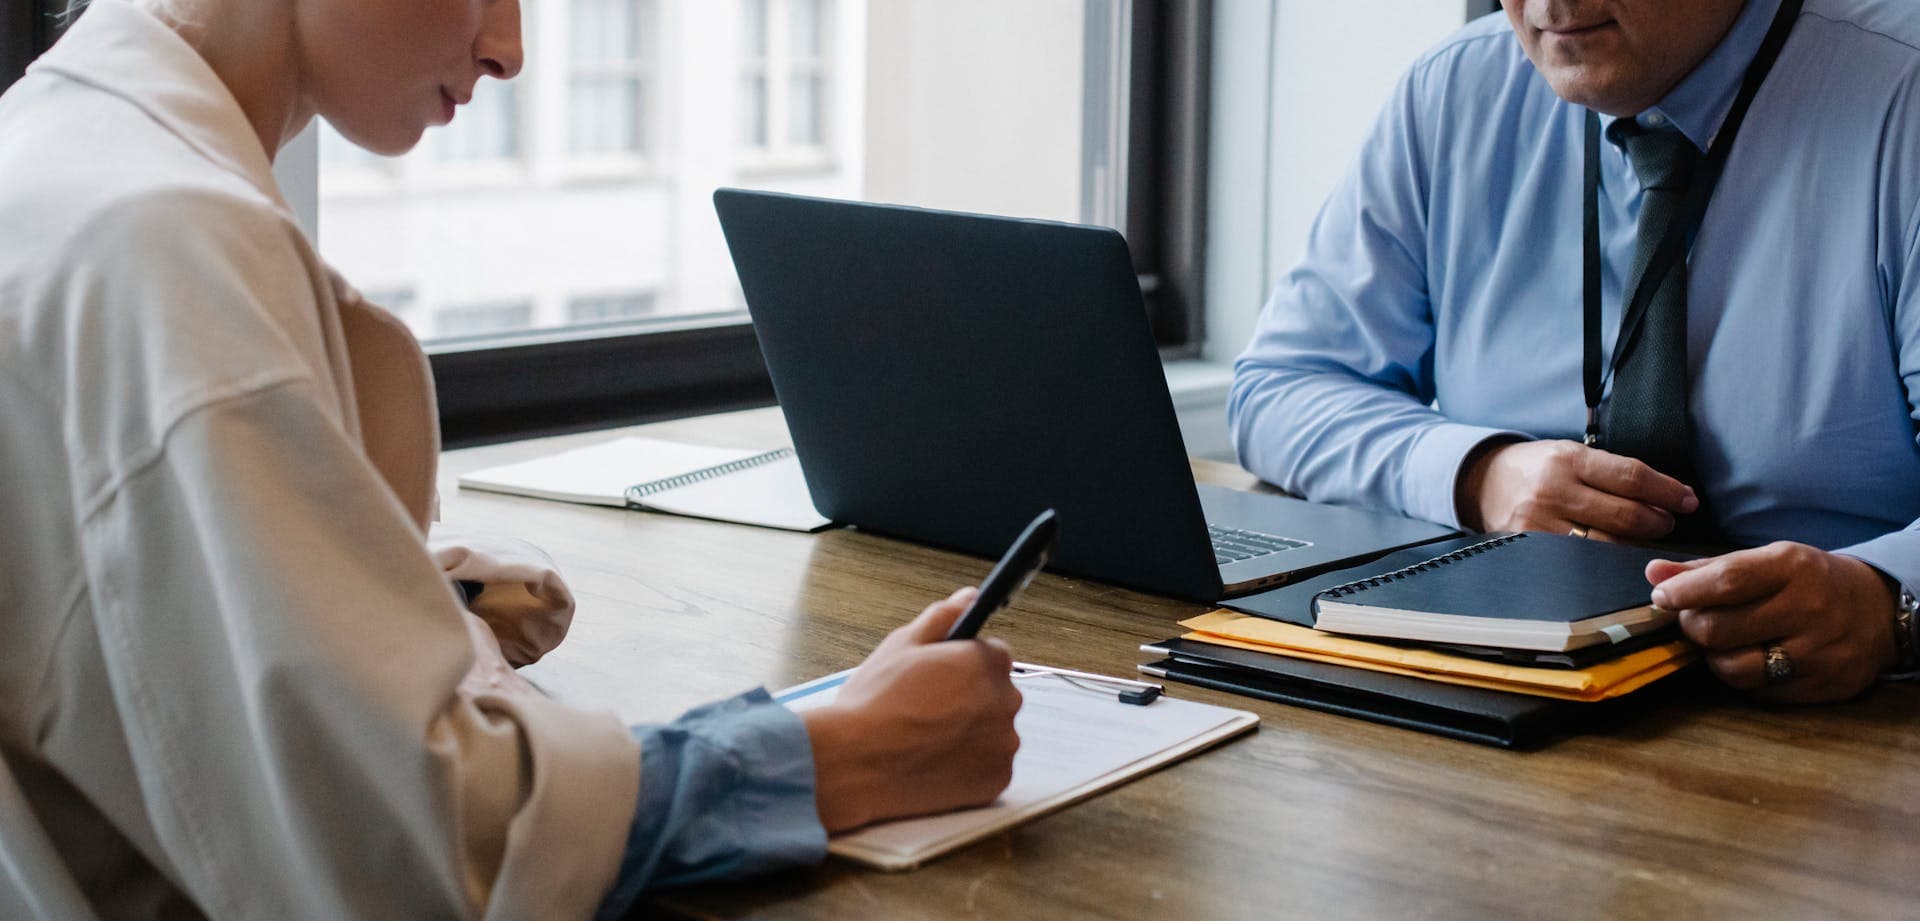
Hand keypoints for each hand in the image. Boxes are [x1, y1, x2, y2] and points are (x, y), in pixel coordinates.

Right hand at [801, 587, 1022, 831]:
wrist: (856, 765)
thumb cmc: (873, 704)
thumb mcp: (900, 646)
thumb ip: (941, 618)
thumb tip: (968, 597)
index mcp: (986, 660)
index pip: (993, 655)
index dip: (964, 666)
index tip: (941, 679)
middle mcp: (1005, 699)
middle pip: (997, 694)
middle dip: (971, 700)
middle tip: (928, 711)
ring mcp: (1004, 743)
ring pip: (994, 732)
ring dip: (973, 734)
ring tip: (928, 740)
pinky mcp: (997, 779)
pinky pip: (991, 767)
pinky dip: (971, 767)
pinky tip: (936, 763)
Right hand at [1457, 439, 1698, 540]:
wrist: (1483, 482)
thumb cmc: (1539, 467)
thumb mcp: (1571, 453)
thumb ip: (1612, 471)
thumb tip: (1666, 494)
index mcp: (1568, 459)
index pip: (1632, 477)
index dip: (1668, 491)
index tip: (1688, 500)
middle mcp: (1553, 490)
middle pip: (1626, 515)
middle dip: (1658, 521)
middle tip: (1666, 521)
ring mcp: (1540, 523)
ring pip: (1608, 543)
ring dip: (1636, 543)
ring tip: (1643, 537)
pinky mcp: (1531, 547)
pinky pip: (1581, 559)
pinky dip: (1605, 558)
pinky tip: (1616, 553)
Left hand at [1648, 543, 1898, 702]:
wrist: (1878, 610)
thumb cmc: (1809, 581)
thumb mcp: (1767, 561)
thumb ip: (1708, 569)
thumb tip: (1654, 573)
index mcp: (1792, 568)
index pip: (1726, 582)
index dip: (1683, 593)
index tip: (1661, 597)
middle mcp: (1808, 609)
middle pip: (1719, 630)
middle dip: (1692, 626)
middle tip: (1695, 620)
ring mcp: (1818, 652)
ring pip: (1733, 669)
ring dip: (1714, 657)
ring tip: (1723, 642)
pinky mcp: (1824, 686)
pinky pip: (1758, 692)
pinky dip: (1743, 678)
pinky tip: (1752, 659)